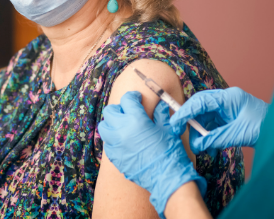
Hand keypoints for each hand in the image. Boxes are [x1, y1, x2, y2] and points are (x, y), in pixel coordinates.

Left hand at [99, 91, 206, 217]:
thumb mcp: (167, 128)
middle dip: (119, 109)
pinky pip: (107, 143)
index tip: (136, 99)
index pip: (127, 99)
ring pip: (104, 127)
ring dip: (112, 124)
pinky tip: (123, 141)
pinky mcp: (114, 157)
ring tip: (123, 127)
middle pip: (110, 111)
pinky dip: (113, 139)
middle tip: (128, 112)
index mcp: (136, 119)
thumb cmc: (170, 151)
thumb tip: (159, 104)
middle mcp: (122, 130)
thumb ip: (160, 113)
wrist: (166, 177)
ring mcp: (116, 144)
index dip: (133, 97)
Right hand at [170, 87, 268, 152]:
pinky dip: (209, 137)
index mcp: (229, 98)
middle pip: (200, 109)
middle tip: (183, 137)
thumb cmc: (267, 127)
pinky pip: (213, 126)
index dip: (185, 112)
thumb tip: (197, 144)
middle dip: (191, 124)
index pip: (201, 101)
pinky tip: (209, 149)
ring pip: (205, 119)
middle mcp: (226, 101)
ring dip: (201, 134)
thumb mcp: (239, 134)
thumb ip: (216, 138)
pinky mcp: (230, 119)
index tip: (175, 124)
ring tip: (201, 149)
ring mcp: (228, 109)